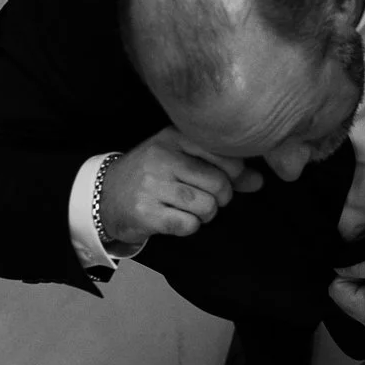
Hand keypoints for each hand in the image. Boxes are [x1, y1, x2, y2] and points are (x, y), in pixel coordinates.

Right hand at [99, 127, 264, 244]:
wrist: (104, 194)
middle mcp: (163, 157)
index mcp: (175, 137)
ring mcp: (152, 185)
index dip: (235, 174)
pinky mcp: (145, 212)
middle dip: (221, 198)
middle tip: (207, 199)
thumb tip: (259, 181)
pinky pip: (188, 224)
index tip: (226, 180)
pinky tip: (177, 219)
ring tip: (192, 210)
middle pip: (219, 184)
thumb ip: (222, 167)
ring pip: (206, 206)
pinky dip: (189, 226)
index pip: (226, 155)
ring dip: (206, 214)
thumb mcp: (183, 159)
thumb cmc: (153, 174)